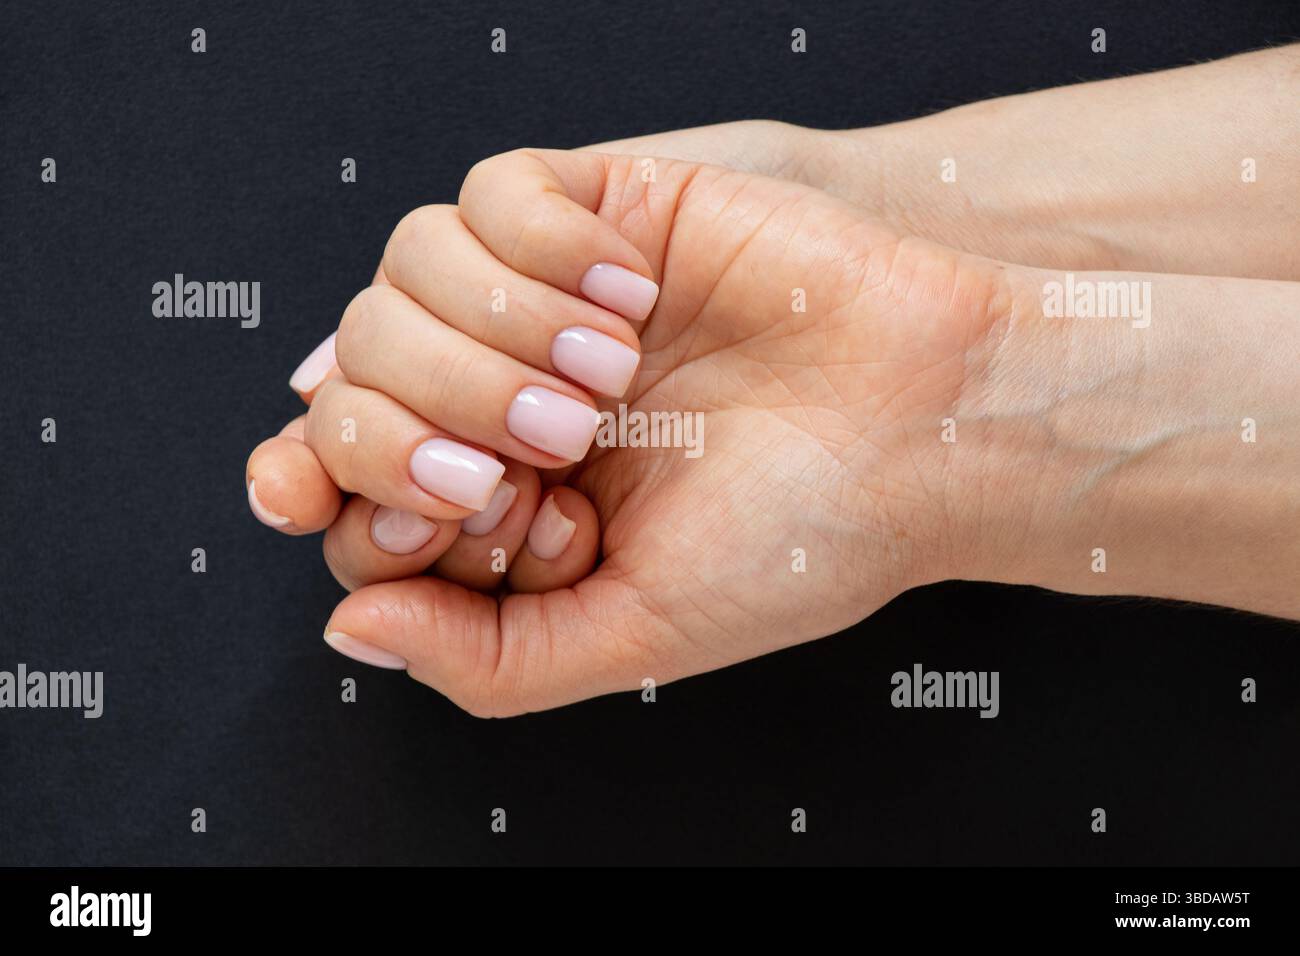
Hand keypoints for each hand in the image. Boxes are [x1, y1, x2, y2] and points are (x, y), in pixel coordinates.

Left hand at [259, 149, 1007, 714]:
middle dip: (427, 426)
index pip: (340, 490)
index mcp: (506, 499)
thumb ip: (487, 658)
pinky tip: (635, 299)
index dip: (366, 500)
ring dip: (495, 340)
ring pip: (400, 281)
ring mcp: (545, 301)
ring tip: (612, 379)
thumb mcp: (638, 634)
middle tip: (556, 452)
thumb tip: (352, 629)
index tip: (473, 511)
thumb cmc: (803, 532)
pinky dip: (549, 250)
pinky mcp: (600, 210)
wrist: (930, 424)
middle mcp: (507, 396)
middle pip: (348, 383)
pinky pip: (490, 195)